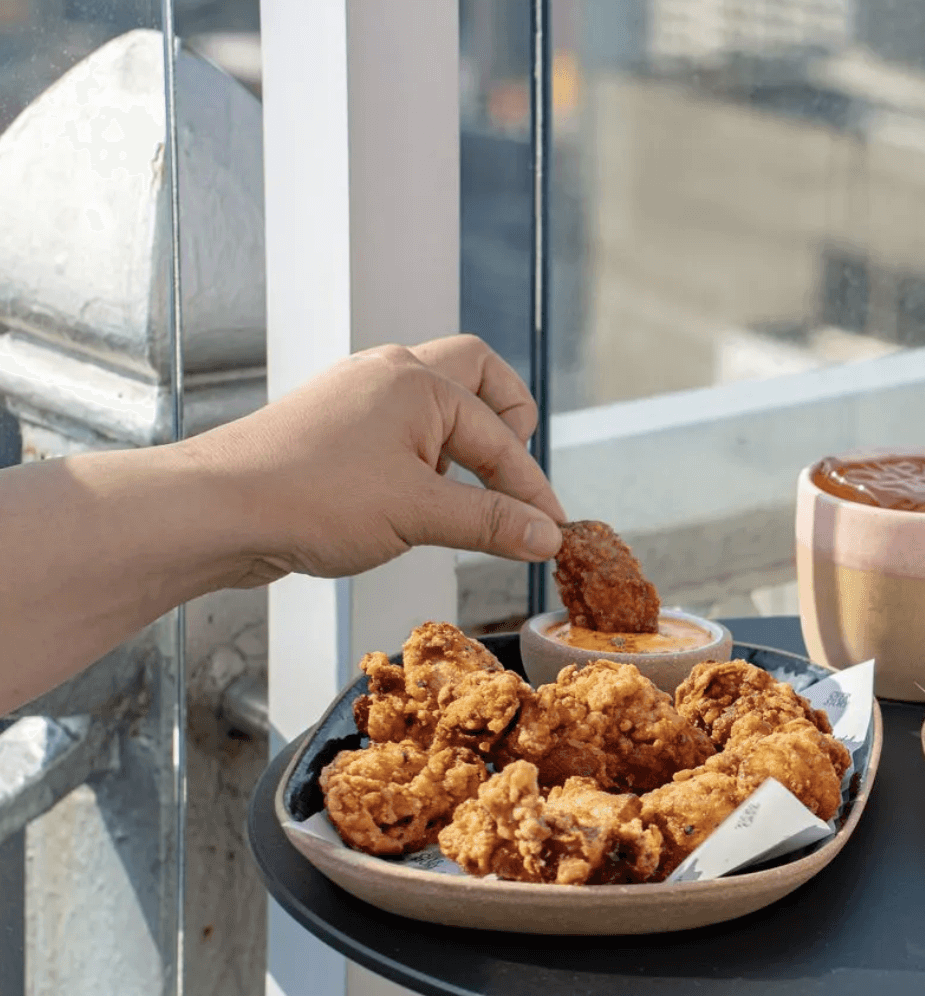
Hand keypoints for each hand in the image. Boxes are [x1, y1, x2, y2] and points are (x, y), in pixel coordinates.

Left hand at [186, 335, 566, 585]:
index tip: (552, 534)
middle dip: (508, 424)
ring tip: (465, 498)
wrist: (215, 510)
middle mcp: (390, 373)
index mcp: (418, 381)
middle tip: (515, 476)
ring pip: (436, 403)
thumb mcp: (419, 516)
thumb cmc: (309, 499)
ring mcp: (358, 396)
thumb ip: (491, 523)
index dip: (532, 492)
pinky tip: (414, 503)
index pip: (502, 439)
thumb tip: (546, 534)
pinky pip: (400, 430)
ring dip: (463, 446)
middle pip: (477, 376)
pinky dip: (425, 460)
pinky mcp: (334, 426)